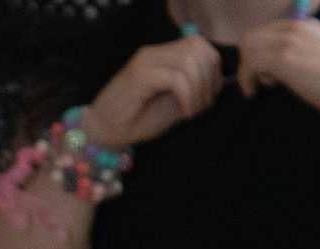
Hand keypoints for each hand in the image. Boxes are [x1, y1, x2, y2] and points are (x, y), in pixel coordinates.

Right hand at [82, 35, 220, 149]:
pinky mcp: (140, 76)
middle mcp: (154, 52)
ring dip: (200, 88)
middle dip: (209, 77)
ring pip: (189, 60)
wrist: (102, 132)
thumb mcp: (173, 105)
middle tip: (205, 104)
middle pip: (197, 48)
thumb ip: (193, 91)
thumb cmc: (136, 121)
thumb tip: (217, 86)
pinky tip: (186, 111)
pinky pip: (176, 78)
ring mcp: (146, 62)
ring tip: (194, 110)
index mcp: (162, 55)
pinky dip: (188, 95)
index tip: (210, 95)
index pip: (199, 45)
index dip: (213, 67)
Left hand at [236, 15, 319, 119]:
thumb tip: (269, 68)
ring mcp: (290, 40)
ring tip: (267, 85)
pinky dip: (246, 80)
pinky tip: (257, 92)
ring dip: (249, 70)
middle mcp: (296, 27)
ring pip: (247, 48)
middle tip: (263, 80)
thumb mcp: (318, 58)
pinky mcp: (284, 58)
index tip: (265, 72)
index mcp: (306, 25)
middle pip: (252, 37)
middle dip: (250, 60)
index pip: (265, 31)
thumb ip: (297, 55)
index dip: (258, 53)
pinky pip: (249, 63)